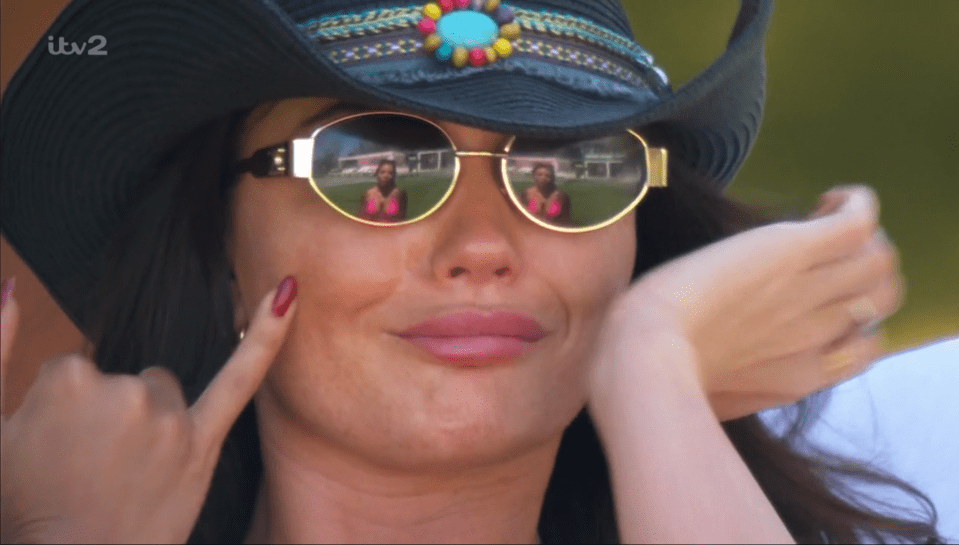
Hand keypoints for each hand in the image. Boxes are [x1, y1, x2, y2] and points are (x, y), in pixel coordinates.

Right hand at [0, 277, 296, 543]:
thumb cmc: (24, 506)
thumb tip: (12, 285)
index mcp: (67, 380)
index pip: (72, 371)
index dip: (59, 415)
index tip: (52, 452)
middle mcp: (125, 390)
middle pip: (119, 381)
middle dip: (102, 420)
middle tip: (85, 472)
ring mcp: (168, 418)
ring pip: (161, 391)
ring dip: (147, 420)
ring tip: (122, 473)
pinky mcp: (202, 443)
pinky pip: (243, 378)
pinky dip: (267, 335)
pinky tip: (288, 293)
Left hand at [592, 186, 901, 420]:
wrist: (646, 357)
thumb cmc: (658, 376)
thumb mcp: (710, 392)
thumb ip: (732, 378)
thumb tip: (719, 368)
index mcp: (799, 375)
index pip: (863, 348)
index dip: (851, 319)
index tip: (814, 296)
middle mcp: (817, 335)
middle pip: (882, 298)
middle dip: (863, 270)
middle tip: (819, 251)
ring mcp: (811, 292)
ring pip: (881, 260)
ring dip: (862, 235)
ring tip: (819, 219)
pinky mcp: (793, 251)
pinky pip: (860, 222)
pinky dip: (856, 203)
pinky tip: (828, 198)